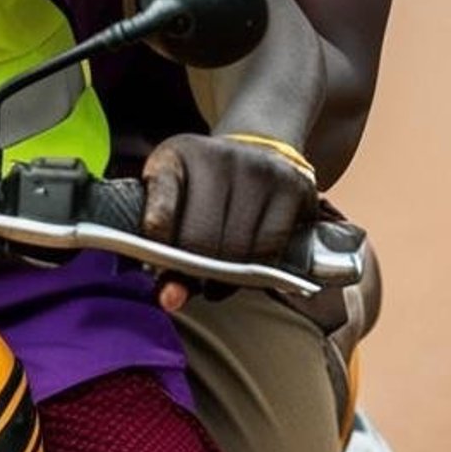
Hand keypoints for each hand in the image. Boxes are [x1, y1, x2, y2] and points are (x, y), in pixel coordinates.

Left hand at [140, 132, 317, 314]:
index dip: (158, 243)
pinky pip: (272, 249)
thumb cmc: (206, 190)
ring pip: (239, 249)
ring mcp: (258, 169)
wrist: (256, 152)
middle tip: (198, 279)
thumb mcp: (176, 204)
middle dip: (196, 271)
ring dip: (228, 275)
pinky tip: (250, 267)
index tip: (159, 264)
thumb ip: (167, 253)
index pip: (159, 208)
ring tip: (223, 273)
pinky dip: (259, 270)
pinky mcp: (292, 186)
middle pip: (201, 240)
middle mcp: (217, 158)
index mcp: (175, 157)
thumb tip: (170, 299)